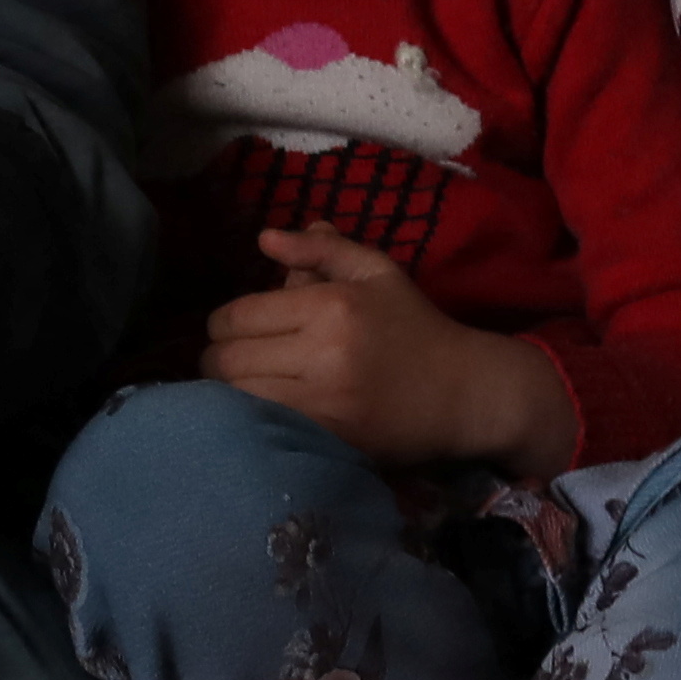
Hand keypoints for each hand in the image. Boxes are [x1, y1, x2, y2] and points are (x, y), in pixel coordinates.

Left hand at [203, 229, 578, 476]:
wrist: (463, 393)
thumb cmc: (415, 327)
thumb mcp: (376, 272)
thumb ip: (321, 250)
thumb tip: (265, 238)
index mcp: (331, 306)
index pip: (238, 316)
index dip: (221, 325)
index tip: (231, 332)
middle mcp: (323, 353)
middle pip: (228, 361)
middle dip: (217, 360)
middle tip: (229, 362)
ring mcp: (325, 403)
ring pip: (238, 400)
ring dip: (227, 395)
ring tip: (240, 389)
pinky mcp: (330, 440)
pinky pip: (264, 430)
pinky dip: (250, 423)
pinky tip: (257, 417)